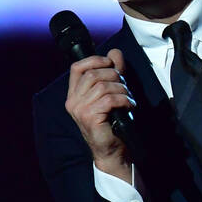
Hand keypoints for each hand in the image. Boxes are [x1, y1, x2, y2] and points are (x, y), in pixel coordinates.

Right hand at [65, 48, 136, 162]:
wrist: (112, 150)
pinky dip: (123, 99)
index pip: (77, 68)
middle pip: (93, 74)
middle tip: (125, 87)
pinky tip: (128, 106)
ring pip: (103, 86)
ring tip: (128, 99)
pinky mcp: (90, 117)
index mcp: (75, 94)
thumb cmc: (113, 123)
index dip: (95, 60)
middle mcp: (73, 101)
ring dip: (122, 89)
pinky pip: (109, 99)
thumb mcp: (113, 93)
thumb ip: (113, 72)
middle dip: (115, 76)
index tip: (111, 63)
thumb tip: (115, 52)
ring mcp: (80, 109)